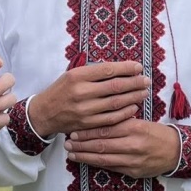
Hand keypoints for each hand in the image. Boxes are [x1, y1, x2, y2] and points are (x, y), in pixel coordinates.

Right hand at [28, 61, 149, 138]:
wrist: (44, 113)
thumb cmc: (61, 90)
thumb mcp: (72, 74)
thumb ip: (93, 72)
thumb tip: (120, 69)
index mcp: (77, 76)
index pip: (107, 70)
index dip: (126, 68)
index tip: (139, 67)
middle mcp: (81, 92)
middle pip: (115, 86)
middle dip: (134, 82)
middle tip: (146, 80)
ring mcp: (84, 110)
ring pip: (115, 103)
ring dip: (133, 97)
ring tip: (144, 92)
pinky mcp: (87, 124)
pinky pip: (111, 118)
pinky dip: (125, 112)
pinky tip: (134, 107)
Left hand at [65, 119, 181, 178]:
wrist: (176, 151)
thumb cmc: (156, 133)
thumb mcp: (141, 121)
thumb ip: (121, 120)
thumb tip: (98, 116)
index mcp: (134, 128)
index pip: (106, 129)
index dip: (88, 131)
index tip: (74, 131)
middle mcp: (133, 144)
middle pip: (101, 144)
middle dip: (82, 145)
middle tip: (67, 143)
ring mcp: (133, 160)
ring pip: (103, 158)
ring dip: (85, 156)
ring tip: (71, 153)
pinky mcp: (133, 172)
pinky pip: (111, 167)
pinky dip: (97, 164)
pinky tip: (86, 161)